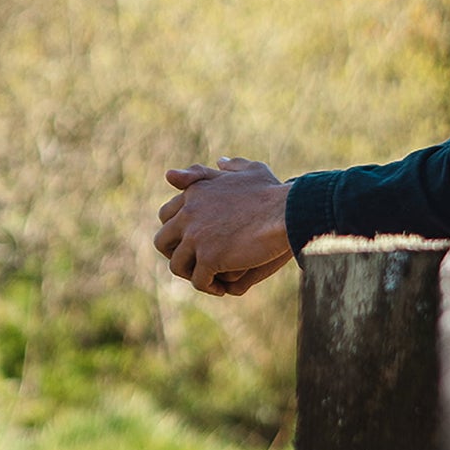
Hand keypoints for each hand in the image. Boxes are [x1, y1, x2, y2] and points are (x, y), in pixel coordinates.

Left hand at [154, 157, 293, 295]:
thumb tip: (220, 161)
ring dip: (191, 274)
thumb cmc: (274, 193)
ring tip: (209, 279)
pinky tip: (220, 288)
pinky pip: (198, 280)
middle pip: (162, 241)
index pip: (165, 215)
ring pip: (177, 265)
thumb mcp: (252, 171)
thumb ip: (233, 167)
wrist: (286, 212)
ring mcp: (197, 236)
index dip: (176, 231)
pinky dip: (208, 286)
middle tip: (195, 263)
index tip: (191, 241)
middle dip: (176, 254)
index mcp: (195, 192)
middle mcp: (189, 212)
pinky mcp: (209, 257)